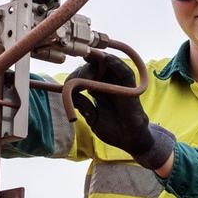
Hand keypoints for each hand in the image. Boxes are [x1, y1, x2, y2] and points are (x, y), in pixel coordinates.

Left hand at [69, 53, 173, 169]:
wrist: (128, 140)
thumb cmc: (112, 129)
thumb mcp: (92, 117)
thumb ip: (83, 106)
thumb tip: (69, 94)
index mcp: (97, 90)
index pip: (85, 76)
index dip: (76, 76)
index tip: (67, 83)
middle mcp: (108, 84)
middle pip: (96, 67)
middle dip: (84, 69)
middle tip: (76, 78)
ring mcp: (119, 85)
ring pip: (109, 65)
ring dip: (98, 59)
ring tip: (88, 57)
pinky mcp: (130, 88)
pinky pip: (125, 72)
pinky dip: (116, 63)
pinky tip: (106, 58)